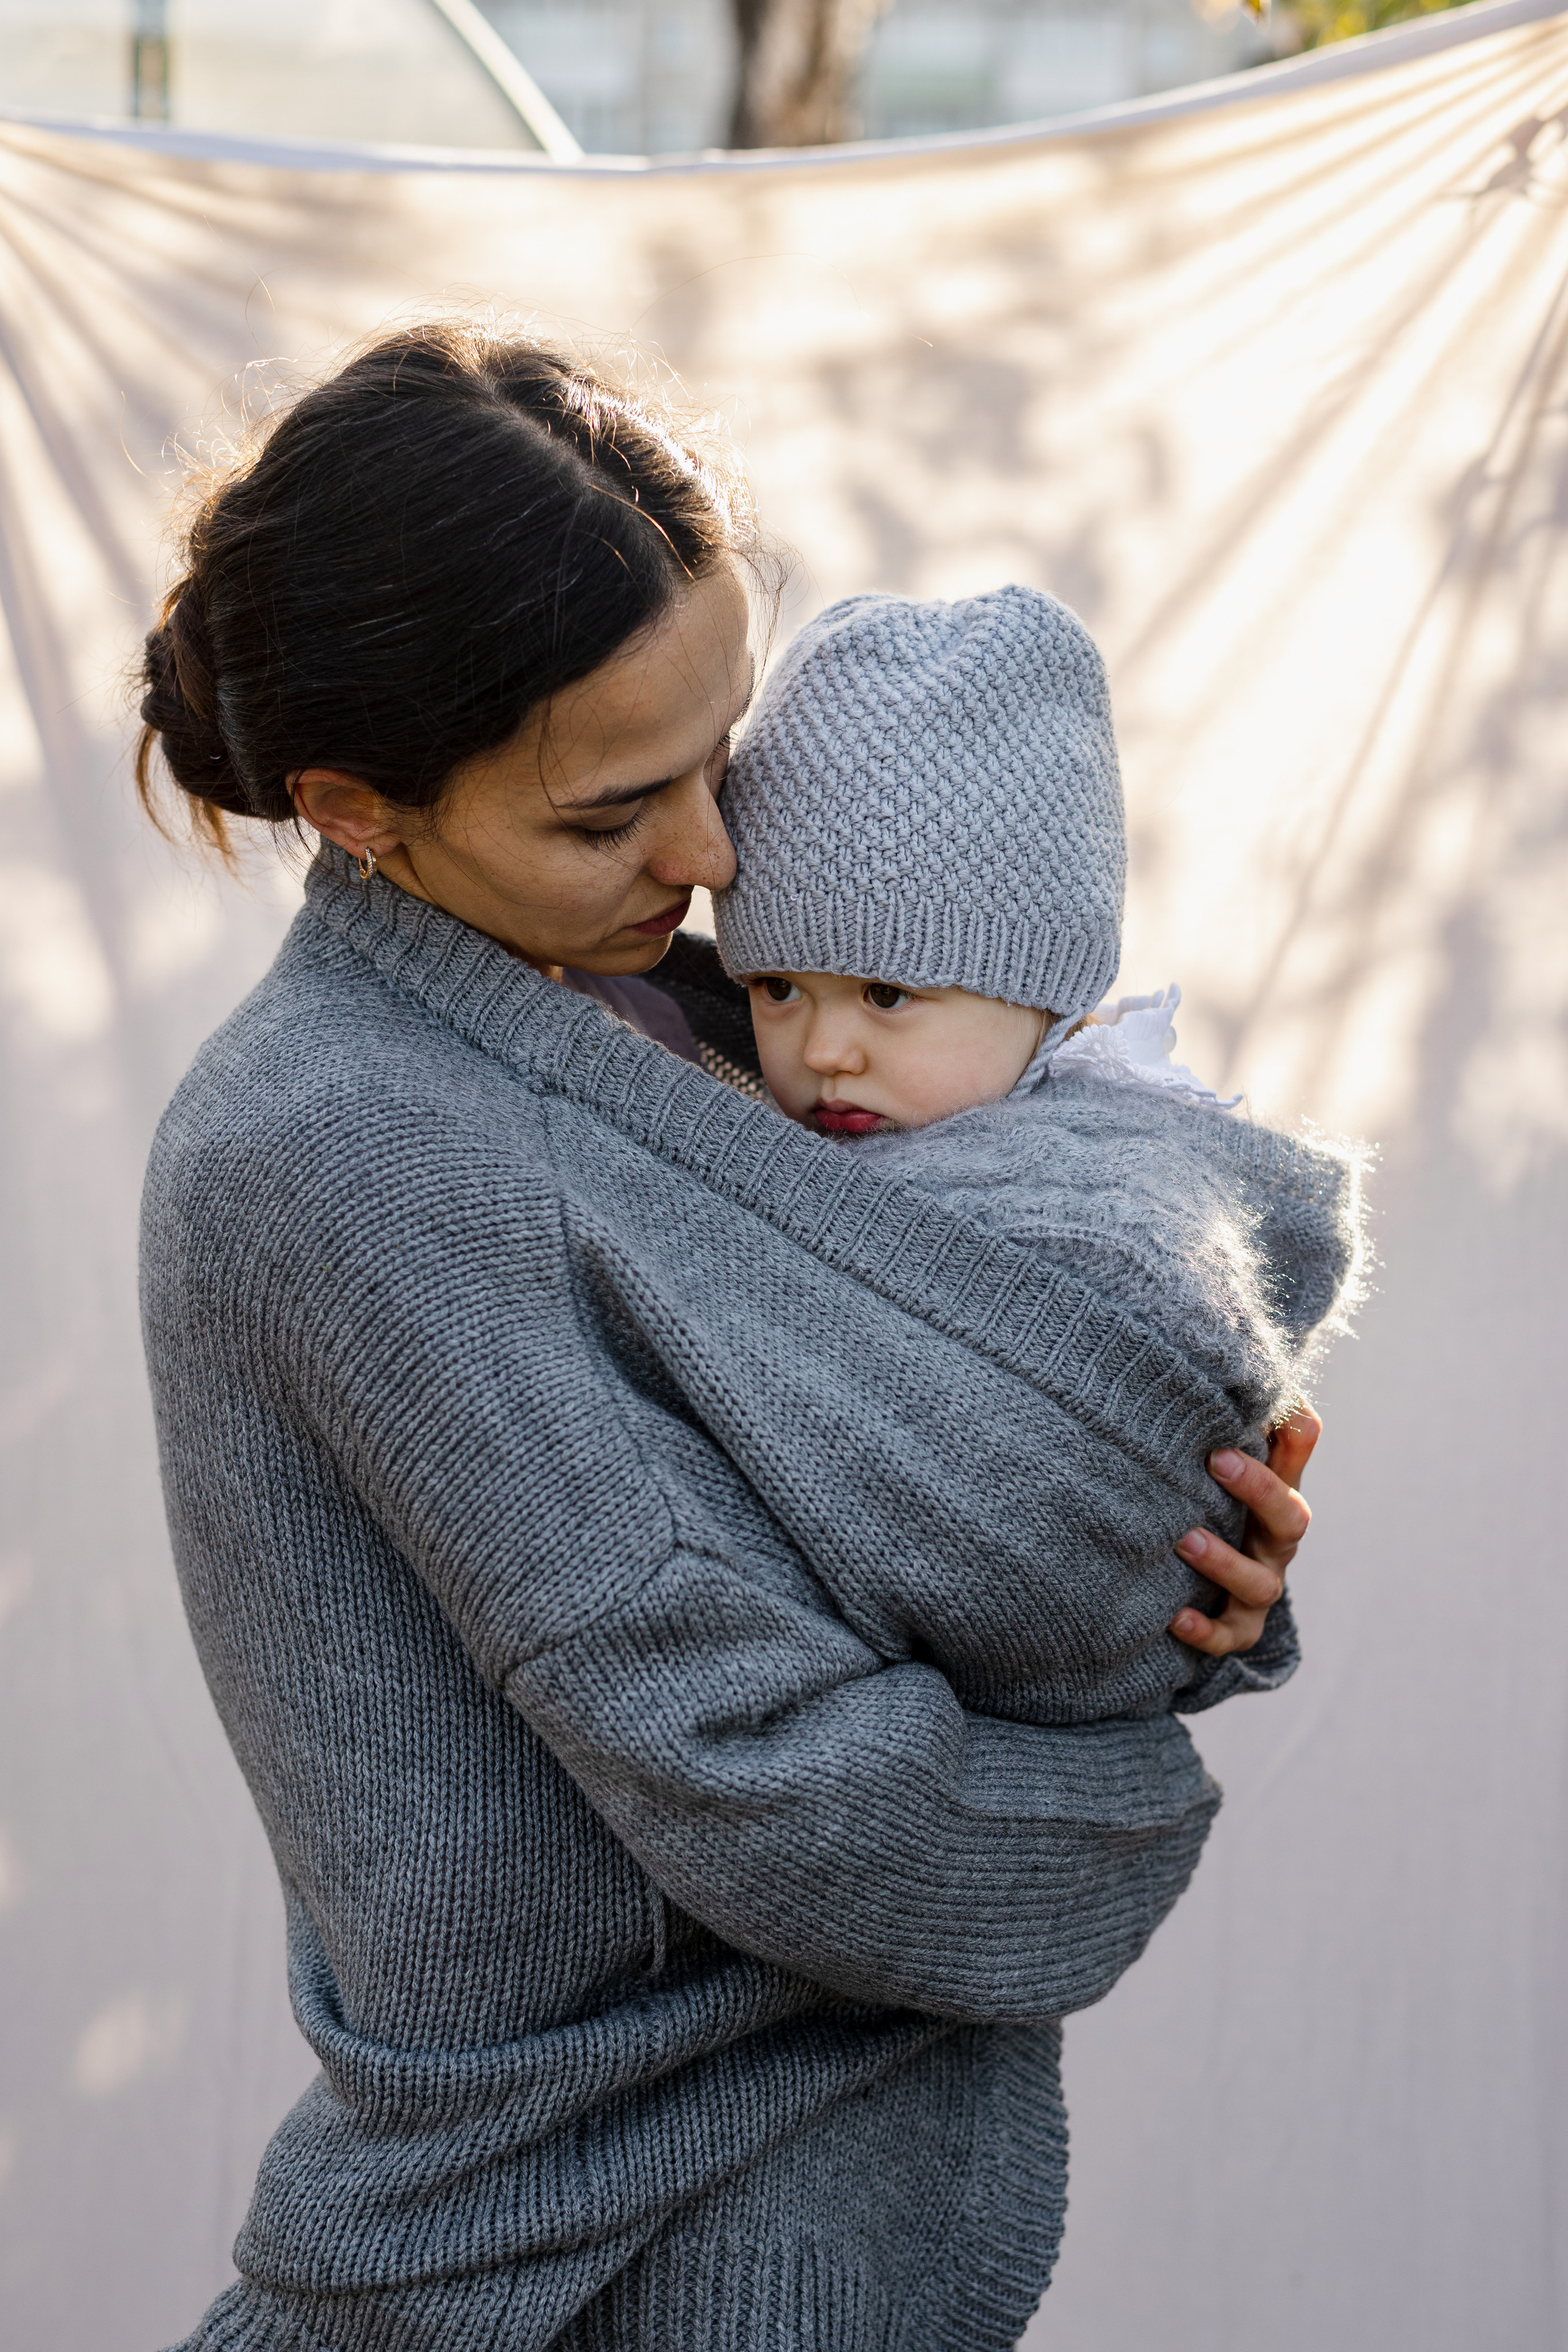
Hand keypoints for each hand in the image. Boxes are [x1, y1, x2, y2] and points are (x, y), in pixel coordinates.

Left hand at [1168, 1404, 1319, 1657]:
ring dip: (1224, 1562)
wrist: (1215, 1585)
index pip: (1297, 1455)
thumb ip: (1239, 1420)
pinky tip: (1174, 1616)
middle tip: (1215, 1459)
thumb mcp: (1229, 1464)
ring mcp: (1260, 1588)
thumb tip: (1243, 1357)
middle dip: (1258, 1488)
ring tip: (1183, 1539)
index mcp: (1279, 1494)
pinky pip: (1229, 1635)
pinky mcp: (1238, 1628)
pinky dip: (1205, 1628)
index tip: (1249, 1403)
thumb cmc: (1216, 1506)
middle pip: (1290, 1517)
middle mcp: (1276, 1543)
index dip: (1285, 1431)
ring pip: (1259, 1583)